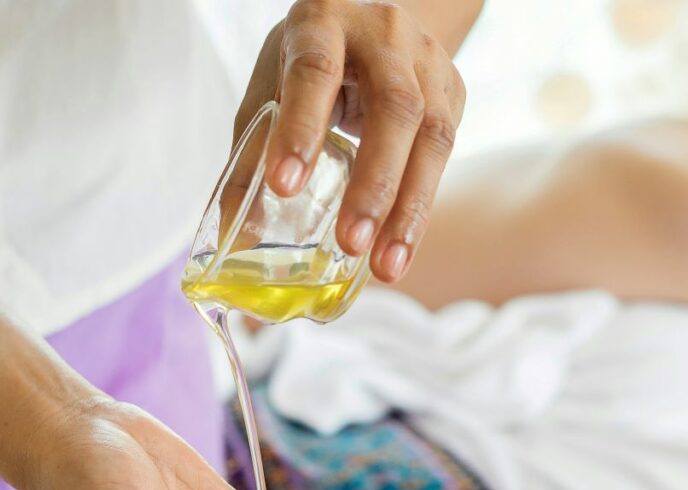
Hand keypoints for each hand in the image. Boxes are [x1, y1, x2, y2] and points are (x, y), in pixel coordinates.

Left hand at [236, 0, 465, 283]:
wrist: (374, 28)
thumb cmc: (311, 65)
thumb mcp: (272, 91)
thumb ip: (251, 157)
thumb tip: (234, 237)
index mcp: (324, 23)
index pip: (315, 71)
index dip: (302, 128)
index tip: (284, 186)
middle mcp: (384, 36)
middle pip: (393, 107)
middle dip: (373, 182)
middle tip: (351, 242)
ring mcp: (428, 64)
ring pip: (432, 137)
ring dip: (408, 210)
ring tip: (385, 266)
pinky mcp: (453, 95)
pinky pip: (444, 158)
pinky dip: (419, 211)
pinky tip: (399, 251)